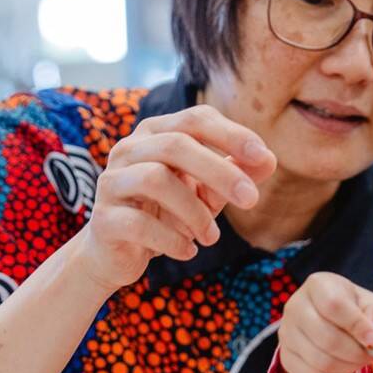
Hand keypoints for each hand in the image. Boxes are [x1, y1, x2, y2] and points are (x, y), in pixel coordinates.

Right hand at [76, 105, 275, 291]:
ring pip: (156, 179)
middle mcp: (129, 149)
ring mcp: (112, 182)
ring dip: (194, 211)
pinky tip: (189, 251)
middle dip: (220, 172)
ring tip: (211, 237)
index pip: (195, 119)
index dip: (231, 135)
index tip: (263, 157)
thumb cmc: (166, 214)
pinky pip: (139, 224)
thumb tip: (268, 160)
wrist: (117, 253)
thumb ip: (234, 174)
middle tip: (251, 200)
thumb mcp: (206, 193)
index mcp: (156, 133)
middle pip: (175, 145)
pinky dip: (172, 240)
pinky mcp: (103, 219)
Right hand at [277, 273, 372, 372]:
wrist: (327, 323)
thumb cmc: (354, 309)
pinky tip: (342, 366)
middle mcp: (296, 305)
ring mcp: (286, 332)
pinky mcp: (286, 356)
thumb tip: (372, 335)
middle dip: (355, 352)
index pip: (334, 305)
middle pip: (327, 337)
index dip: (357, 325)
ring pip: (320, 360)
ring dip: (347, 366)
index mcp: (319, 285)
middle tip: (369, 354)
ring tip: (357, 359)